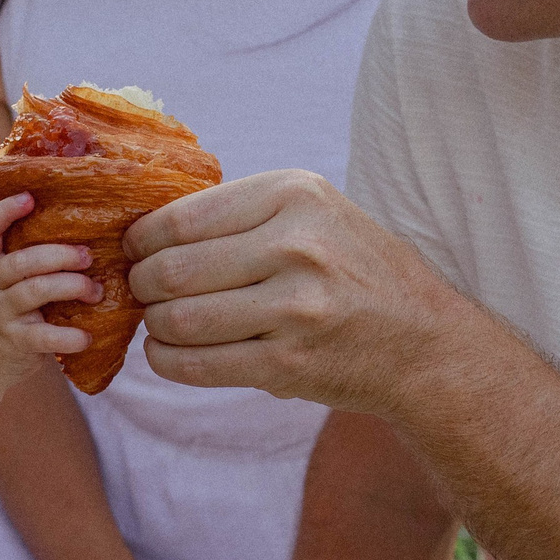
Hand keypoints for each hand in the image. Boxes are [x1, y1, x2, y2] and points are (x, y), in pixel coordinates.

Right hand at [0, 193, 97, 389]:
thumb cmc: (6, 306)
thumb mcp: (3, 278)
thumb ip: (24, 253)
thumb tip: (77, 221)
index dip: (4, 212)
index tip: (30, 198)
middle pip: (21, 262)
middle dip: (60, 255)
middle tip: (88, 256)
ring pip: (35, 291)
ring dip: (72, 287)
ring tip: (96, 291)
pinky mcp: (14, 342)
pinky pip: (43, 336)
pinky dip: (69, 336)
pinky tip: (86, 337)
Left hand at [122, 170, 465, 411]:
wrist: (424, 342)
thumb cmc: (356, 271)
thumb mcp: (315, 214)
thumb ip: (242, 214)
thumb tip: (146, 230)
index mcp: (295, 195)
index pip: (181, 218)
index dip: (141, 240)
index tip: (135, 251)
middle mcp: (296, 245)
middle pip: (172, 270)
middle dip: (143, 285)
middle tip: (143, 291)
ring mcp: (294, 308)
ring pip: (178, 319)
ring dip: (154, 326)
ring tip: (159, 322)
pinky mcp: (289, 363)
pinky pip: (198, 365)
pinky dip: (166, 361)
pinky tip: (168, 353)